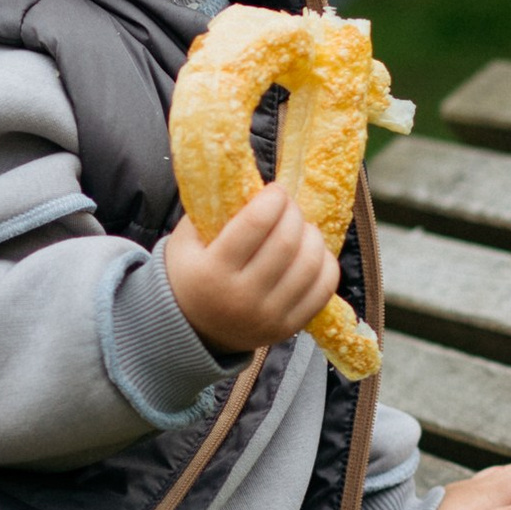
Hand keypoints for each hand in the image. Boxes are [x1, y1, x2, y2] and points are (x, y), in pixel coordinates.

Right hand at [161, 185, 340, 354]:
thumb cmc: (189, 275)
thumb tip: (248, 179)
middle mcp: (241, 298)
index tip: (275, 191)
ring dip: (312, 236)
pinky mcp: (288, 328)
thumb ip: (210, 210)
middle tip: (288, 206)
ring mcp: (268, 316)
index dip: (274, 199)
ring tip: (301, 228)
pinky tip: (311, 252)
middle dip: (294, 214)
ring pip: (310, 265)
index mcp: (212, 271)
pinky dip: (325, 264)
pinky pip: (323, 290)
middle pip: (287, 242)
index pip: (256, 224)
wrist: (193, 330)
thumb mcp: (185, 240)